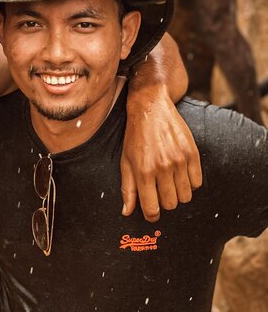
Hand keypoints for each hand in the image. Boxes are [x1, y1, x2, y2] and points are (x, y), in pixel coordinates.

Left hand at [121, 85, 201, 221]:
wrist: (150, 108)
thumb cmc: (135, 136)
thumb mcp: (126, 160)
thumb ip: (128, 188)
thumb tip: (127, 212)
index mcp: (144, 171)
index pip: (152, 209)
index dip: (151, 214)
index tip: (151, 212)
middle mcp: (163, 167)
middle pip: (171, 204)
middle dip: (164, 202)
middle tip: (158, 190)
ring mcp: (180, 160)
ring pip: (186, 196)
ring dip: (178, 193)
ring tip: (168, 180)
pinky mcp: (193, 153)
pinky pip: (197, 183)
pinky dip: (190, 182)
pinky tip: (180, 172)